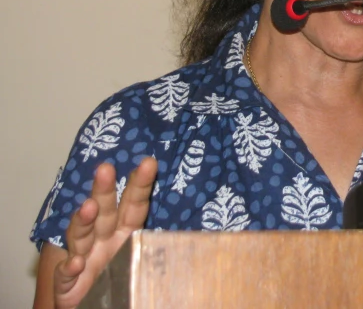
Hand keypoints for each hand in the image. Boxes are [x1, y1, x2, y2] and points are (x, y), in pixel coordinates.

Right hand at [53, 157, 156, 308]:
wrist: (95, 304)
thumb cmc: (120, 275)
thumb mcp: (144, 256)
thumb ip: (161, 244)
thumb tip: (201, 240)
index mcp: (125, 231)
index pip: (134, 205)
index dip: (140, 185)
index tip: (149, 163)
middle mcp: (103, 240)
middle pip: (104, 212)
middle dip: (104, 190)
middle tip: (106, 168)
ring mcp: (85, 258)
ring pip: (82, 236)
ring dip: (84, 221)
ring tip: (89, 207)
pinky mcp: (68, 282)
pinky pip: (67, 274)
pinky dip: (69, 267)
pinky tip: (76, 262)